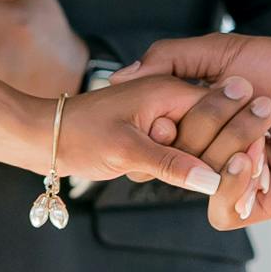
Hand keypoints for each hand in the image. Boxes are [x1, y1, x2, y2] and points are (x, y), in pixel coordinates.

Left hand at [53, 72, 240, 197]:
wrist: (45, 137)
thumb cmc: (79, 134)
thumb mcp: (126, 151)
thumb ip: (172, 164)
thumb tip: (212, 181)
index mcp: (169, 90)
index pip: (221, 111)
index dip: (224, 140)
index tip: (215, 164)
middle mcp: (170, 98)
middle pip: (212, 133)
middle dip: (190, 157)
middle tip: (149, 158)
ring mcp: (163, 116)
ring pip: (194, 149)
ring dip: (172, 165)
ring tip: (135, 162)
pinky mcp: (154, 134)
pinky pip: (176, 156)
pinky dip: (160, 168)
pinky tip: (132, 168)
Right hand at [127, 35, 270, 227]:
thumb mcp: (220, 52)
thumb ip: (170, 58)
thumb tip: (120, 78)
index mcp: (195, 123)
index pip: (158, 138)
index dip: (161, 124)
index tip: (176, 103)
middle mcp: (208, 154)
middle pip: (178, 157)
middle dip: (208, 124)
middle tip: (246, 94)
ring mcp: (231, 180)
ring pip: (200, 183)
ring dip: (227, 148)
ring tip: (263, 119)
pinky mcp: (257, 203)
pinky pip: (224, 211)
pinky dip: (232, 186)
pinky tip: (252, 158)